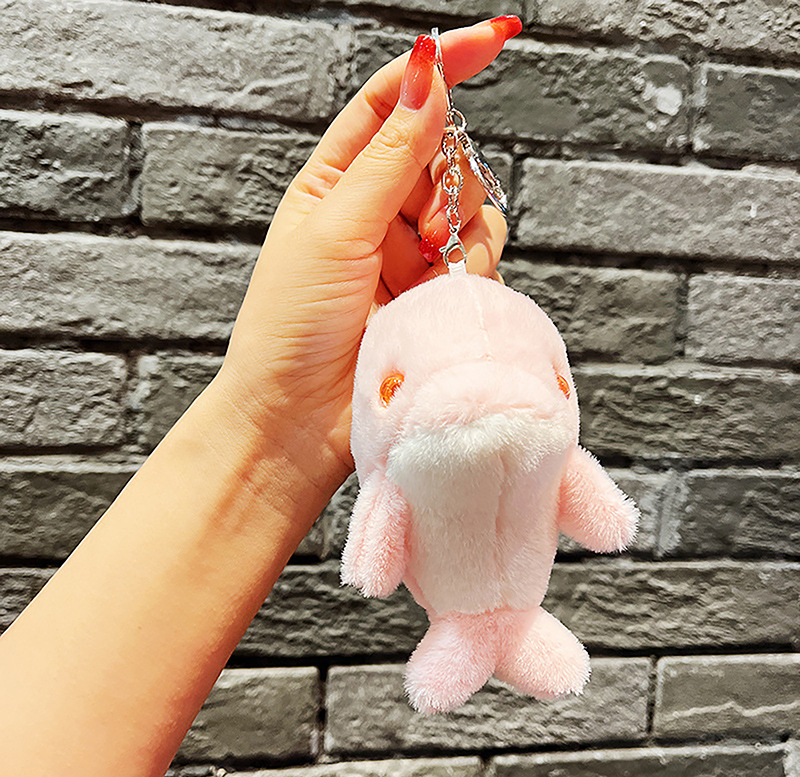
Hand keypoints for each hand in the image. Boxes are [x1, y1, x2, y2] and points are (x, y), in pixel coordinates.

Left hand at [215, 18, 520, 492]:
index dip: (443, 67)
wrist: (300, 421)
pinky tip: (440, 303)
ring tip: (427, 275)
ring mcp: (412, 259)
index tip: (496, 38)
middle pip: (447, 157)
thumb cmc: (291, 327)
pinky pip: (483, 264)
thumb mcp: (334, 227)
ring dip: (463, 233)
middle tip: (423, 228)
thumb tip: (427, 77)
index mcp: (337, 183)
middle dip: (449, 182)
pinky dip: (472, 274)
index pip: (396, 103)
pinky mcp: (437, 300)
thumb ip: (389, 155)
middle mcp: (379, 214)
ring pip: (476, 211)